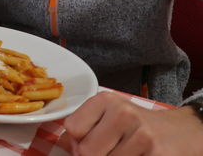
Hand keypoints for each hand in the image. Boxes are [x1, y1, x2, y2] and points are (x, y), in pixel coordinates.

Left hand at [59, 92, 202, 155]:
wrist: (181, 131)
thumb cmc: (136, 125)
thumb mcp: (110, 115)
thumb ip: (85, 127)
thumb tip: (69, 148)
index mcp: (106, 100)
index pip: (72, 128)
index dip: (76, 142)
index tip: (87, 143)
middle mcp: (123, 113)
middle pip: (86, 150)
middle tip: (107, 152)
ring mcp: (141, 134)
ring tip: (125, 153)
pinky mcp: (157, 153)